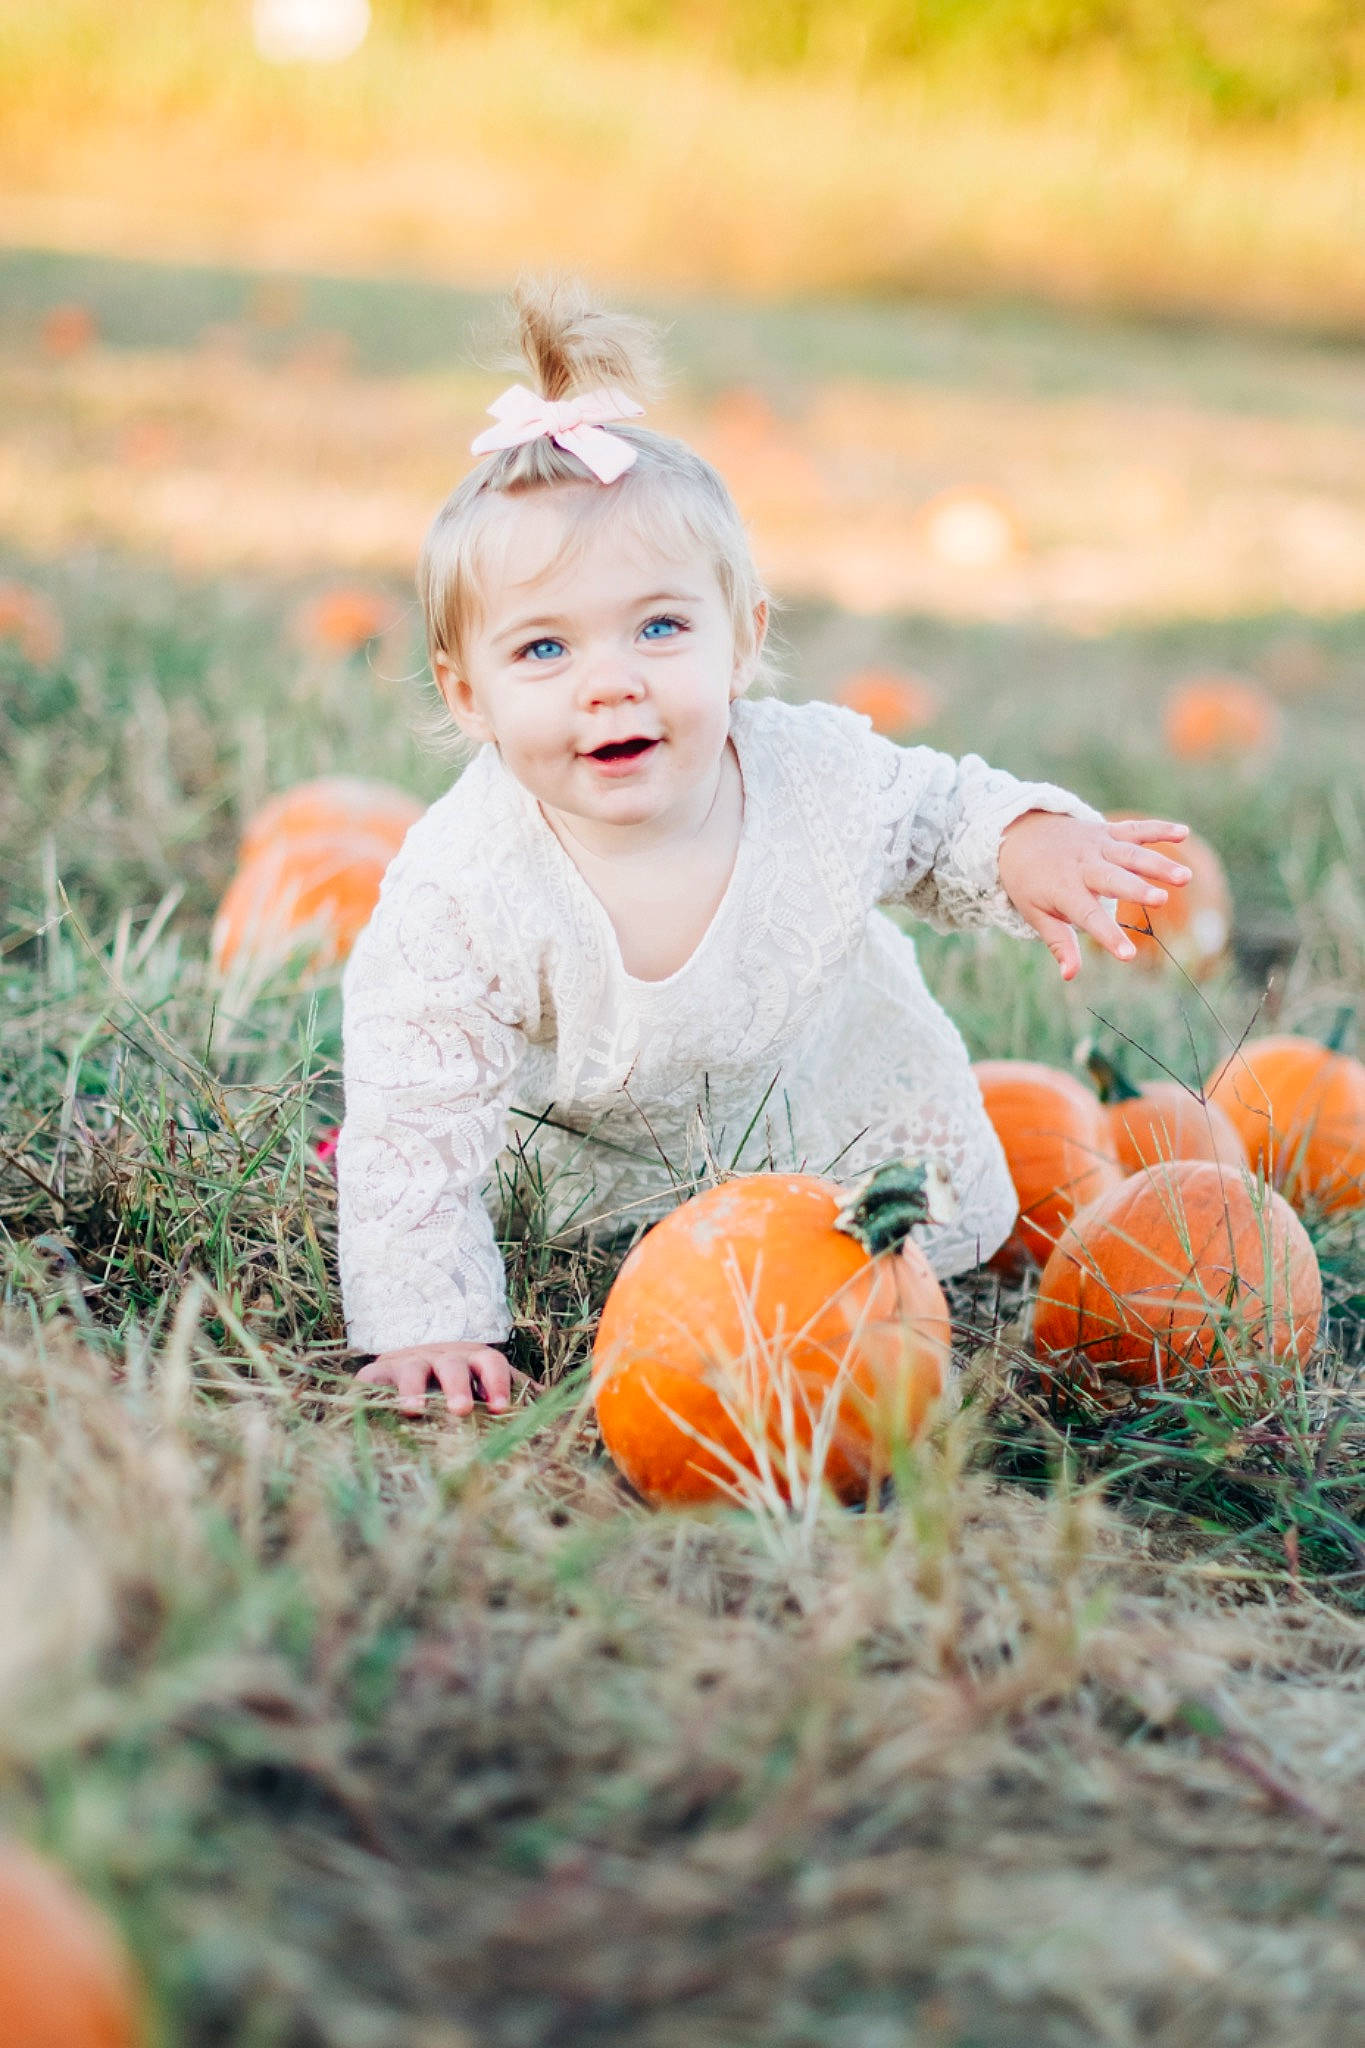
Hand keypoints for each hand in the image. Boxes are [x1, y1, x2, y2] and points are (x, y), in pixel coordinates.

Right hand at [354, 1341, 511, 1417]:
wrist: (410, 1360)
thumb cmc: (458, 1384)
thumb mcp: (486, 1386)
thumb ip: (517, 1397)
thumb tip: (561, 1412)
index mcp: (473, 1359)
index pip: (490, 1362)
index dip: (497, 1382)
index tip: (501, 1408)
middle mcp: (441, 1357)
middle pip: (452, 1364)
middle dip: (458, 1385)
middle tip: (461, 1410)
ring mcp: (407, 1363)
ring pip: (411, 1370)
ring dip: (413, 1389)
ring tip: (414, 1411)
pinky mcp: (376, 1376)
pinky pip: (370, 1382)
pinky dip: (369, 1392)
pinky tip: (366, 1405)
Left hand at [997, 811, 1190, 981]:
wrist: (1020, 834)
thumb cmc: (1031, 882)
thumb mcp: (1036, 914)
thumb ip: (1058, 943)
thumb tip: (1070, 975)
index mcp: (1064, 890)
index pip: (1088, 916)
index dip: (1108, 936)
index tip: (1128, 956)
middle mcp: (1083, 866)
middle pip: (1113, 878)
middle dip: (1137, 889)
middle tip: (1161, 900)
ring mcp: (1097, 846)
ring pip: (1130, 854)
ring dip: (1158, 863)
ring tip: (1185, 876)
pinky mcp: (1108, 831)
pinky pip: (1135, 829)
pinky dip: (1159, 828)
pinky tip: (1184, 832)